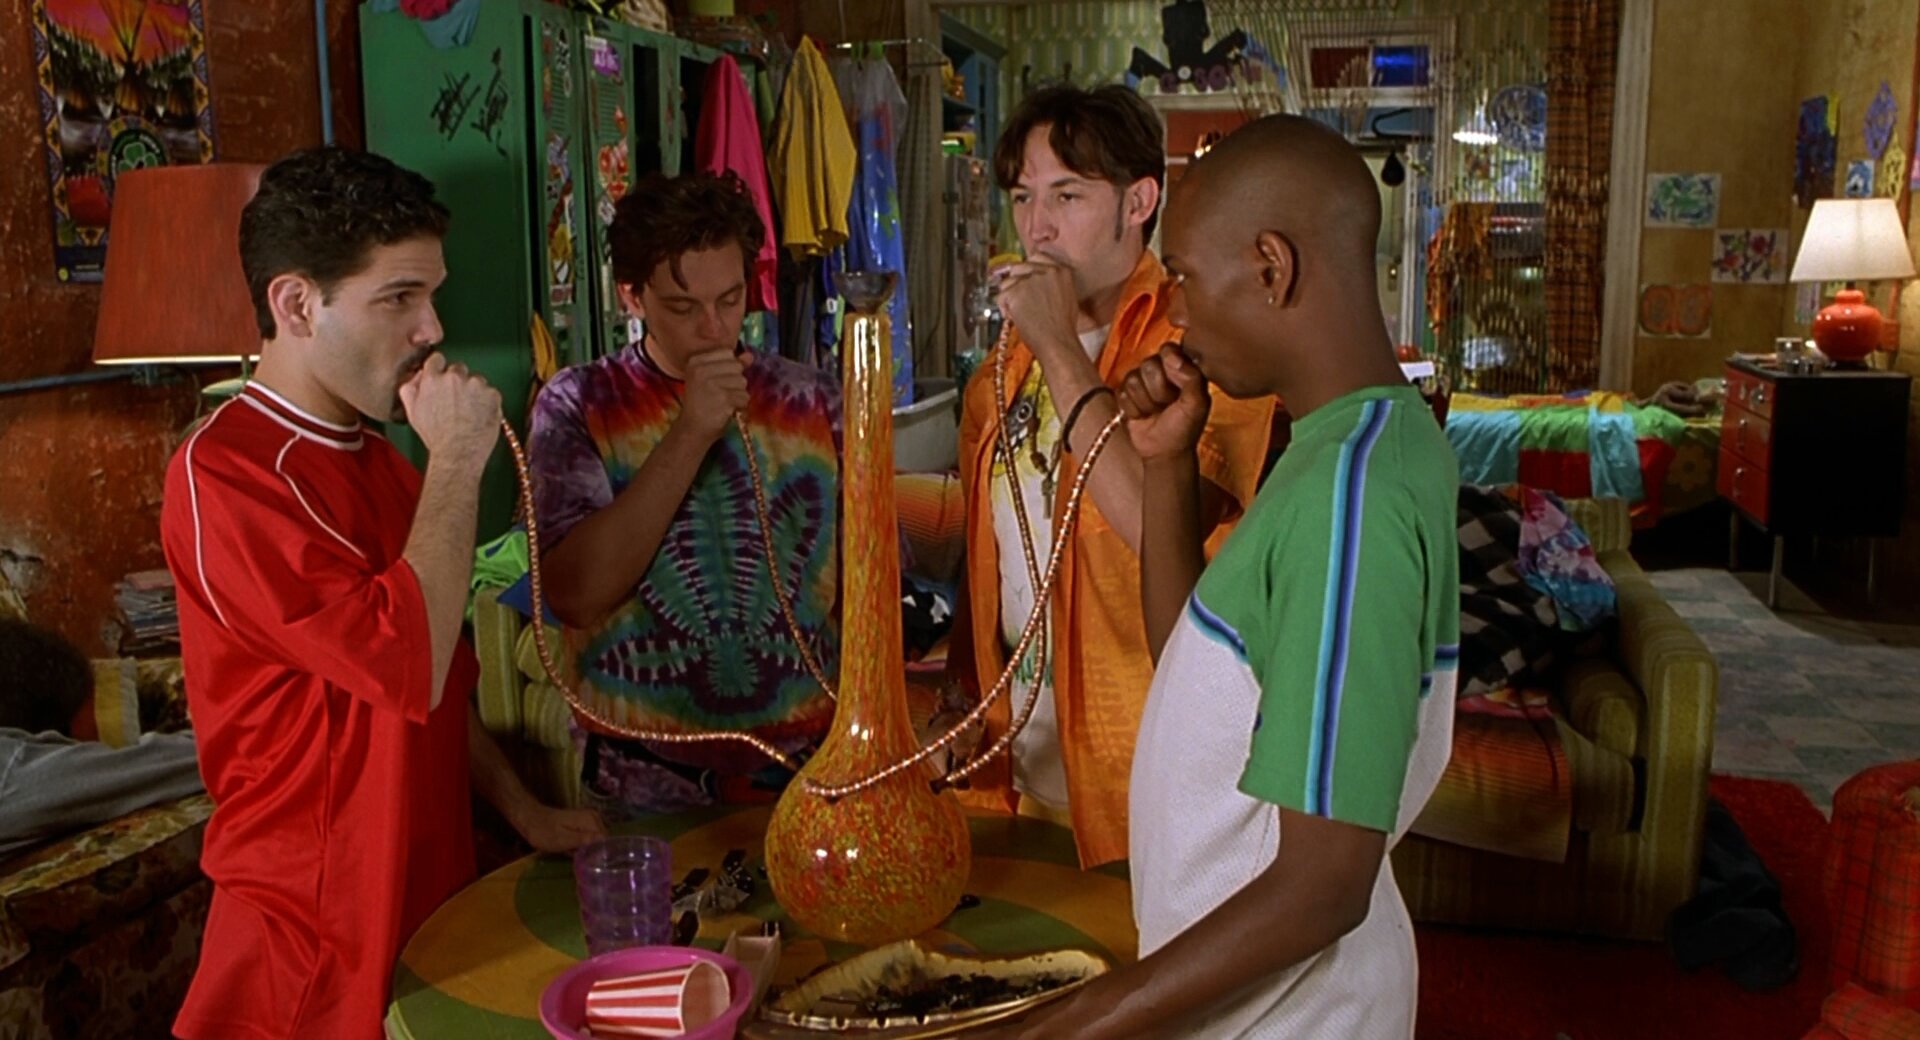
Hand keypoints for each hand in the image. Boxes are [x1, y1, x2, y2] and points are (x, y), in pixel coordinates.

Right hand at [401, 353, 501, 466]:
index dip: (439, 369)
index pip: (437, 359)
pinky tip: (480, 415)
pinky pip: (491, 392)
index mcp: (432, 379)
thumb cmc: (435, 436)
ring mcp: (476, 384)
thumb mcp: (412, 412)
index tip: (442, 379)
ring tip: (469, 412)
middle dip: (457, 381)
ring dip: (474, 391)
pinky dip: (488, 401)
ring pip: (476, 380)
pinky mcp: (493, 394)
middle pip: (458, 369)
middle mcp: (454, 377)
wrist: (458, 453)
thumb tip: (417, 375)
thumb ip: (410, 388)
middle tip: (456, 402)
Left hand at [511, 803, 606, 853]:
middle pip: (603, 841)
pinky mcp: (582, 823)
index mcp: (591, 820)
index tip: (591, 863)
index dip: (601, 853)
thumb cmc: (544, 832)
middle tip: (579, 859)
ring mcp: (589, 819)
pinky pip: (589, 839)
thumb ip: (584, 840)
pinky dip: (582, 846)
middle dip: (594, 852)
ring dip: (587, 850)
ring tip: (574, 855)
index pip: (607, 840)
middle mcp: (594, 817)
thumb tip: (604, 842)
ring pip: (596, 841)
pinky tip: (571, 850)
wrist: (529, 819)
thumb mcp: (563, 840)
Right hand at [674, 345, 750, 442]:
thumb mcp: (711, 378)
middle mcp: (702, 370)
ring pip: (742, 382)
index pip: (727, 353)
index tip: (716, 381)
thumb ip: (731, 364)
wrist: (693, 429)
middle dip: (734, 381)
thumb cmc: (703, 403)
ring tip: (722, 402)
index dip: (728, 368)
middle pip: (737, 367)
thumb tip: (749, 356)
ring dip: (737, 394)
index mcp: (696, 361)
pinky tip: (726, 410)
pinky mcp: (724, 398)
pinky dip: (739, 406)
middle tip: (719, 394)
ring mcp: (712, 384)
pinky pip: (744, 397)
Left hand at [993, 258, 1080, 360]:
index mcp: (1061, 271)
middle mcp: (1046, 271)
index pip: (1037, 256)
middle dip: (1016, 283)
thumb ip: (1053, 283)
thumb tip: (1038, 282)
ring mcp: (1030, 280)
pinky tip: (1012, 317)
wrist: (1058, 342)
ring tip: (1017, 312)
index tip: (1023, 276)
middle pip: (1019, 267)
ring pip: (1007, 282)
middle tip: (1019, 300)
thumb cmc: (1063, 327)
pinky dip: (1003, 307)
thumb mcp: (1067, 297)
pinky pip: (1001, 296)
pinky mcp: (1016, 292)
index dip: (1027, 268)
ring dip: (1008, 295)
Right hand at [1120, 344, 1210, 460]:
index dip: (1170, 368)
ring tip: (1156, 412)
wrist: (1165, 452)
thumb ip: (1191, 376)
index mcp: (1181, 366)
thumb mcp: (1198, 403)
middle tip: (1168, 405)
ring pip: (1133, 379)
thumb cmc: (1185, 428)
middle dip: (1158, 390)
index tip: (1178, 389)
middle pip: (1148, 364)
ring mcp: (1142, 382)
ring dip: (1146, 402)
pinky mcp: (1125, 395)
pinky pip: (1121, 393)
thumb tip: (1172, 356)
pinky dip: (1133, 409)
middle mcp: (1160, 370)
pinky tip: (1144, 416)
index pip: (1168, 349)